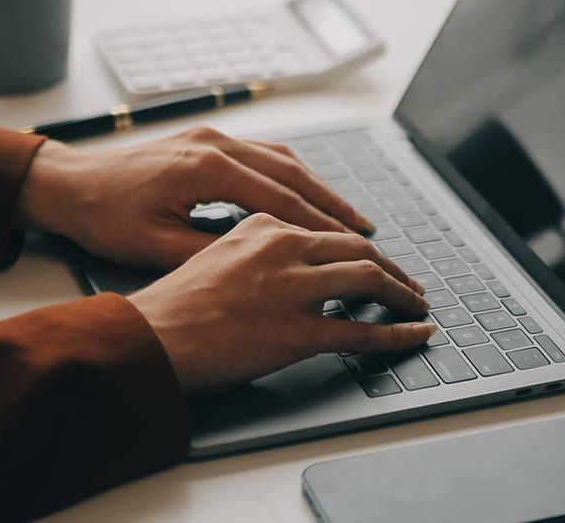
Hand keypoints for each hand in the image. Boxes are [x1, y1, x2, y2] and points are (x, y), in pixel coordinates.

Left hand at [15, 127, 375, 269]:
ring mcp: (213, 138)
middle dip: (332, 202)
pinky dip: (293, 174)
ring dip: (317, 186)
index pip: (280, 198)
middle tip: (366, 229)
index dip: (320, 225)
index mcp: (207, 168)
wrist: (69, 183)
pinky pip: (264, 154)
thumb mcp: (157, 246)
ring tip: (347, 214)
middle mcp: (216, 145)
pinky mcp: (207, 141)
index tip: (352, 245)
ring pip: (282, 159)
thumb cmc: (105, 216)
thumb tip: (264, 260)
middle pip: (292, 172)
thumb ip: (213, 250)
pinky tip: (307, 192)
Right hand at [128, 213, 433, 392]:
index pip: (329, 231)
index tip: (378, 259)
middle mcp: (285, 248)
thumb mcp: (215, 252)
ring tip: (417, 305)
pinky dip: (396, 334)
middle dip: (393, 267)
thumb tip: (293, 260)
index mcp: (265, 226)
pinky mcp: (296, 332)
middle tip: (409, 283)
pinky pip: (362, 332)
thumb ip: (259, 248)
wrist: (147, 338)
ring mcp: (293, 290)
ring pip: (370, 279)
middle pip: (360, 248)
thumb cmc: (173, 303)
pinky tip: (413, 335)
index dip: (362, 247)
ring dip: (402, 294)